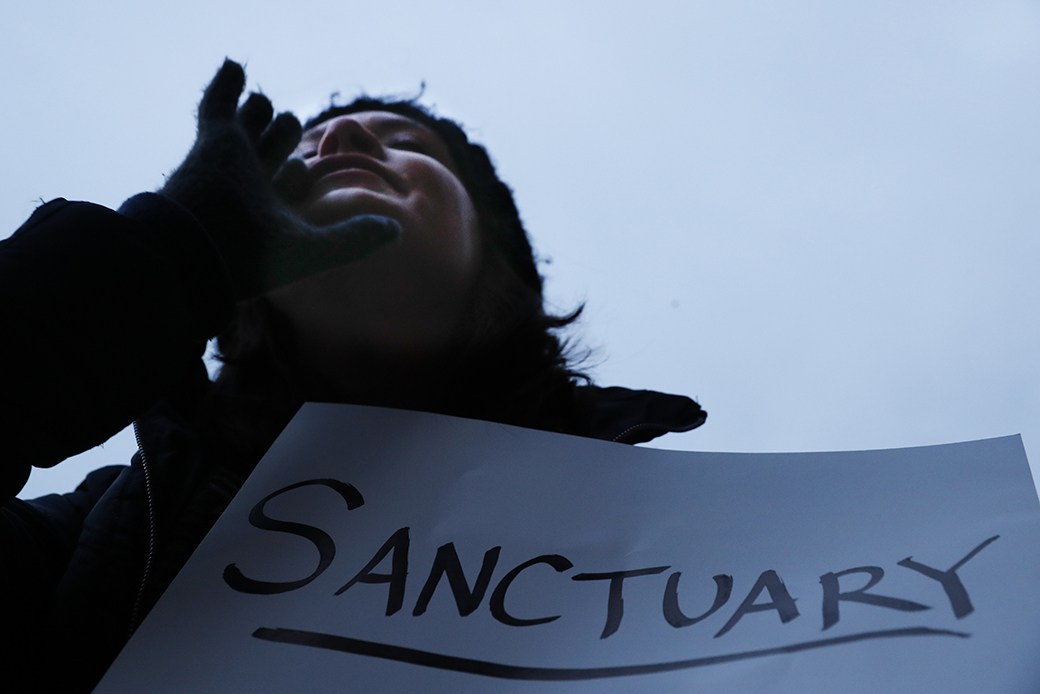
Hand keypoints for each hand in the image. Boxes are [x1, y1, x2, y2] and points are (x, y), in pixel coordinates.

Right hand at [161, 59, 398, 298]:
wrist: (202, 248)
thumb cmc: (256, 256)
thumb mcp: (315, 251)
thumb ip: (356, 239)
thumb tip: (396, 230)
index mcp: (274, 206)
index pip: (294, 175)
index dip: (303, 169)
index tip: (310, 169)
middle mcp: (253, 180)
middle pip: (273, 143)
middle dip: (282, 132)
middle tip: (288, 125)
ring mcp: (233, 158)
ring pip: (253, 121)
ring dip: (262, 109)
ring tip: (264, 104)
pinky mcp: (215, 139)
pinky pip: (218, 103)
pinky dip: (226, 82)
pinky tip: (234, 65)